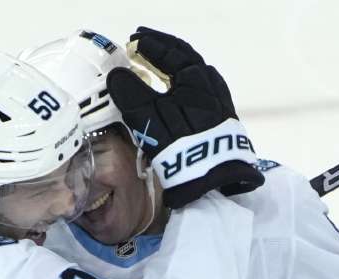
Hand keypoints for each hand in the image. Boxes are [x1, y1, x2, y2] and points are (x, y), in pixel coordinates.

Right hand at [107, 27, 263, 207]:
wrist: (213, 178)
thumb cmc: (179, 142)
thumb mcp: (148, 115)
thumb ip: (130, 91)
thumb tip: (117, 74)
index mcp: (195, 77)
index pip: (171, 51)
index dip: (151, 44)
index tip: (134, 40)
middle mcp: (211, 85)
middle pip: (187, 59)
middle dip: (164, 50)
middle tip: (144, 45)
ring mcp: (220, 103)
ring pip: (196, 76)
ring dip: (176, 67)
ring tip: (159, 67)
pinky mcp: (221, 123)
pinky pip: (202, 93)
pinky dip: (187, 85)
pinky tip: (182, 92)